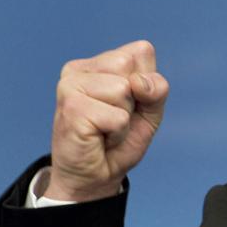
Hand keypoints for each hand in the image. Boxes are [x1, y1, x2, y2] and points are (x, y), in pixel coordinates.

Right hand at [45, 40, 168, 201]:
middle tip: (117, 117)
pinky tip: (99, 138)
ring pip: (124, 89)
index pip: (142, 51)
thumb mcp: (151, 110)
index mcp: (98, 63)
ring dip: (125, 118)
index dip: (147, 82)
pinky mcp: (71, 108)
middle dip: (136, 98)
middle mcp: (79, 69)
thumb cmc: (121, 139)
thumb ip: (156, 88)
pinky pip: (117, 117)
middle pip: (130, 66)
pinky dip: (118, 133)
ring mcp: (70, 86)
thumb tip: (138, 82)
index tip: (132, 103)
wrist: (96, 175)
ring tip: (107, 128)